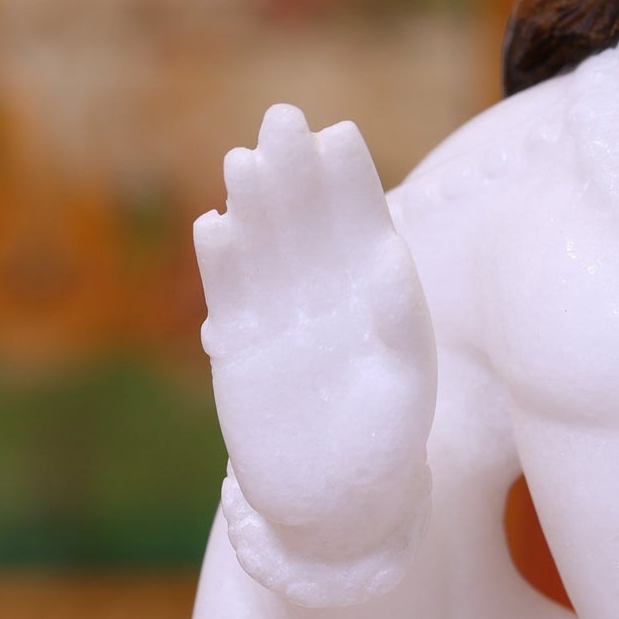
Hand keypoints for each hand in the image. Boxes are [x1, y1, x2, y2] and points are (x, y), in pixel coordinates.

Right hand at [195, 105, 436, 542]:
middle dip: (295, 170)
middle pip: (307, 220)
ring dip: (254, 205)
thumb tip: (391, 263)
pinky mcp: (240, 350)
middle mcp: (328, 292)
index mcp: (378, 288)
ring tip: (243, 160)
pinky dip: (223, 262)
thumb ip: (398, 323)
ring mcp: (282, 317)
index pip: (361, 220)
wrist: (337, 502)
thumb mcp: (404, 381)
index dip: (348, 178)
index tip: (338, 133)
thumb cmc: (388, 437)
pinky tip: (214, 223)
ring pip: (266, 248)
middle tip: (280, 116)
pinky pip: (231, 296)